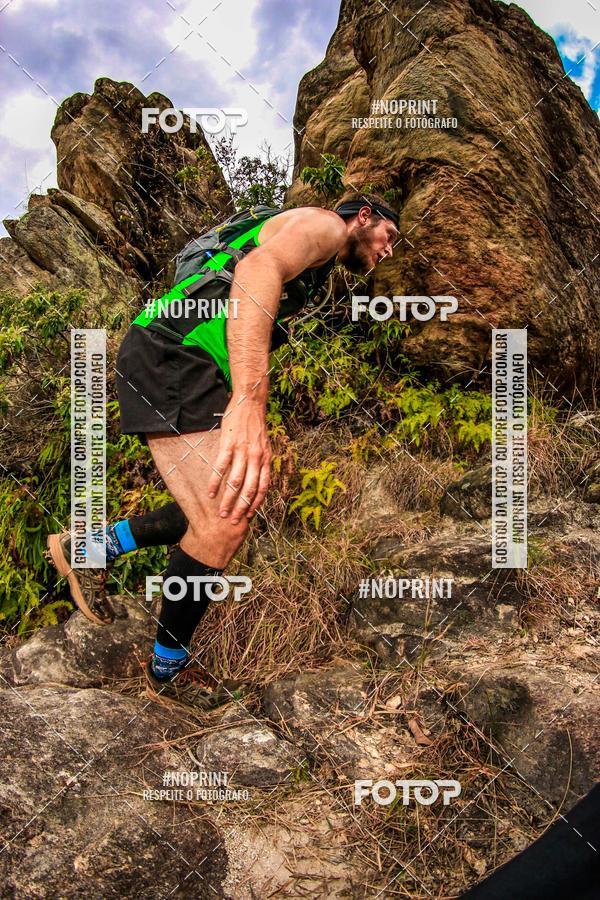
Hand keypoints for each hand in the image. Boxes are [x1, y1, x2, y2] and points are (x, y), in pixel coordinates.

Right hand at [207, 395, 271, 522]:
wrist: (250, 403)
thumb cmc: (255, 426)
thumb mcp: (265, 445)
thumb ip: (261, 462)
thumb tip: (257, 480)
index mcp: (266, 459)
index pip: (263, 487)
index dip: (256, 503)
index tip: (249, 516)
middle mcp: (256, 458)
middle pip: (249, 489)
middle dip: (241, 508)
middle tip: (233, 521)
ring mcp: (242, 452)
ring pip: (235, 482)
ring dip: (227, 500)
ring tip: (221, 512)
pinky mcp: (229, 445)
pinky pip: (221, 468)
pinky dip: (214, 483)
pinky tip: (210, 493)